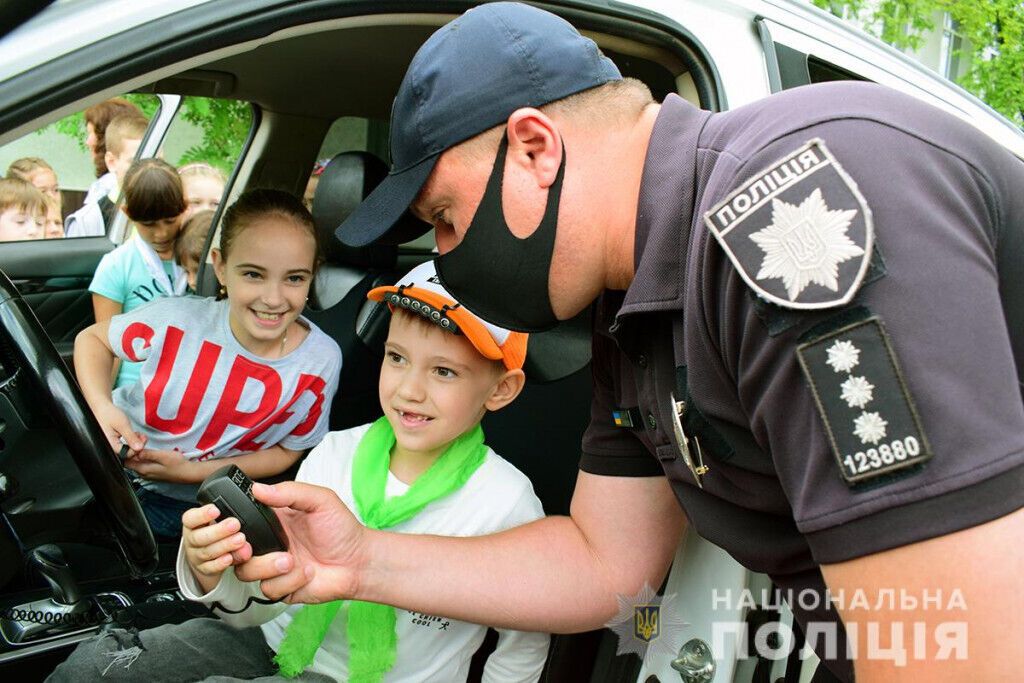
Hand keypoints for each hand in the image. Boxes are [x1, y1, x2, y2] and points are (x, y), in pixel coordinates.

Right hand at [92, 401, 144, 454]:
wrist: (101, 408)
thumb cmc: (108, 414)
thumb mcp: (122, 425)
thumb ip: (131, 437)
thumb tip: (139, 448)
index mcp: (109, 444)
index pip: (126, 454)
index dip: (137, 449)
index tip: (143, 440)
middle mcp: (109, 447)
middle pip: (126, 454)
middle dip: (137, 446)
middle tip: (142, 437)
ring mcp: (110, 445)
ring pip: (126, 450)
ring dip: (135, 444)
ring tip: (138, 435)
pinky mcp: (113, 442)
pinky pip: (123, 446)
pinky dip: (130, 442)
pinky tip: (133, 435)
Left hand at [124, 448, 193, 481]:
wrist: (189, 473)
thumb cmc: (178, 464)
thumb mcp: (163, 456)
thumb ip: (148, 454)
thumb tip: (135, 452)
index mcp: (143, 470)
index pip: (125, 461)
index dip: (127, 451)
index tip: (134, 442)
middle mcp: (143, 474)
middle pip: (130, 462)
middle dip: (132, 451)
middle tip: (140, 441)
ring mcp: (148, 474)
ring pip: (137, 463)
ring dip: (138, 454)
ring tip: (145, 444)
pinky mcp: (153, 473)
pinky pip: (143, 465)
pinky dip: (143, 458)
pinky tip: (150, 452)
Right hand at [182, 504, 252, 593]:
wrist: (207, 555)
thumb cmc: (215, 531)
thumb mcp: (217, 520)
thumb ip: (229, 516)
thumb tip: (248, 514)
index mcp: (193, 524)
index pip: (190, 518)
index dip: (202, 514)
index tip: (216, 509)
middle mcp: (192, 540)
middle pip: (199, 536)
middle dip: (218, 530)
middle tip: (235, 524)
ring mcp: (196, 556)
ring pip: (206, 552)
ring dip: (224, 545)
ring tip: (240, 540)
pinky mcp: (204, 569)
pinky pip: (210, 568)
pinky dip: (220, 563)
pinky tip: (230, 558)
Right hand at [233, 481, 364, 603]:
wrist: (358, 561)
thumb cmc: (341, 529)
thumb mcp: (320, 500)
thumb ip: (290, 492)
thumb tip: (258, 488)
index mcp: (273, 520)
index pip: (241, 521)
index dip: (232, 525)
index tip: (235, 526)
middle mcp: (269, 543)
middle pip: (234, 549)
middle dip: (239, 550)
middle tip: (250, 548)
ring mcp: (273, 566)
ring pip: (247, 571)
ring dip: (268, 567)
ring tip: (291, 560)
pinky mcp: (281, 587)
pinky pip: (269, 589)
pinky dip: (288, 581)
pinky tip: (307, 573)